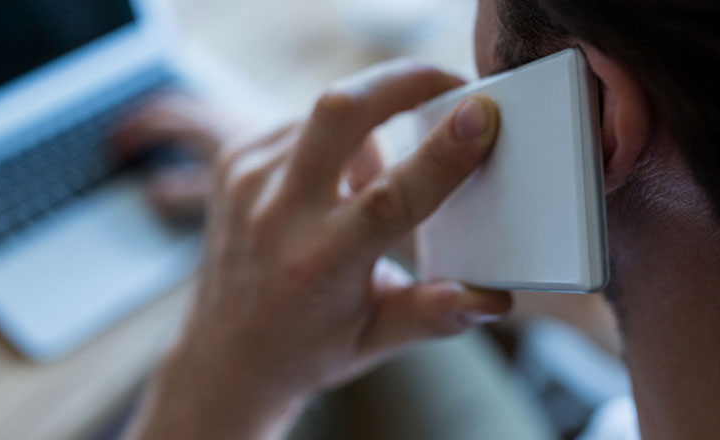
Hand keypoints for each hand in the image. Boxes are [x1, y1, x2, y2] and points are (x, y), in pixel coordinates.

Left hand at [130, 61, 509, 439]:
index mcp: (321, 264)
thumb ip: (433, 314)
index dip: (441, 152)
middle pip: (340, 111)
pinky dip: (329, 138)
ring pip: (327, 114)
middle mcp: (277, 216)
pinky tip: (327, 183)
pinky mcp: (232, 163)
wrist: (225, 353)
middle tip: (446, 83)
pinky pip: (301, 123)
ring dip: (367, 128)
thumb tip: (494, 299)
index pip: (390, 198)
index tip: (481, 114)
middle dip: (401, 80)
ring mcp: (247, 182)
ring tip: (366, 185)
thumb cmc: (307, 349)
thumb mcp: (375, 339)